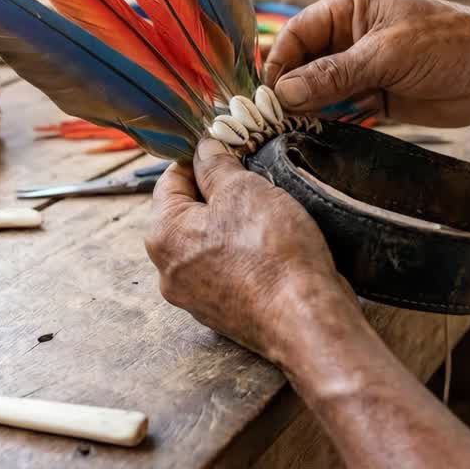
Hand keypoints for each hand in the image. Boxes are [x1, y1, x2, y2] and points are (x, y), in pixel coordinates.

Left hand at [146, 140, 355, 358]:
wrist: (306, 319)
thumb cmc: (272, 254)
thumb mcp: (244, 189)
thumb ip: (216, 165)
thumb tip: (205, 149)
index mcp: (163, 236)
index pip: (169, 180)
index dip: (198, 160)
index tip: (225, 150)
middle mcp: (169, 271)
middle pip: (187, 213)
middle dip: (218, 193)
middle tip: (252, 181)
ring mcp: (195, 297)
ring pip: (208, 242)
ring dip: (233, 224)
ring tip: (266, 214)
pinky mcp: (222, 312)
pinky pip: (226, 270)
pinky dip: (243, 254)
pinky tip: (270, 247)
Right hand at [262, 0, 469, 127]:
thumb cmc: (447, 46)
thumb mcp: (385, 56)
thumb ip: (333, 75)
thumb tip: (283, 93)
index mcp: (349, 6)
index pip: (298, 33)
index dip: (279, 63)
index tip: (266, 95)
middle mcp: (348, 33)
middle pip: (302, 62)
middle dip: (288, 89)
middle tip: (273, 118)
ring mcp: (359, 65)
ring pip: (316, 87)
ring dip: (305, 107)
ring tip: (289, 128)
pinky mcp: (372, 93)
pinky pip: (337, 106)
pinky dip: (326, 119)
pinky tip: (314, 132)